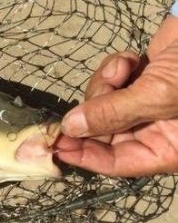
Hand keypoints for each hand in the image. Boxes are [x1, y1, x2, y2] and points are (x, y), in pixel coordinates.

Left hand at [56, 16, 177, 175]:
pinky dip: (113, 70)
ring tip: (123, 69)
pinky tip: (132, 59)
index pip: (118, 163)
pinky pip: (110, 83)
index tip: (55, 146)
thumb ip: (114, 113)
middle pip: (104, 135)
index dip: (85, 156)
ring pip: (102, 106)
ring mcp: (150, 105)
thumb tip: (71, 129)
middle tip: (82, 102)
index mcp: (172, 148)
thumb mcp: (160, 95)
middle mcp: (160, 131)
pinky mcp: (143, 80)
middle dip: (92, 116)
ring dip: (103, 87)